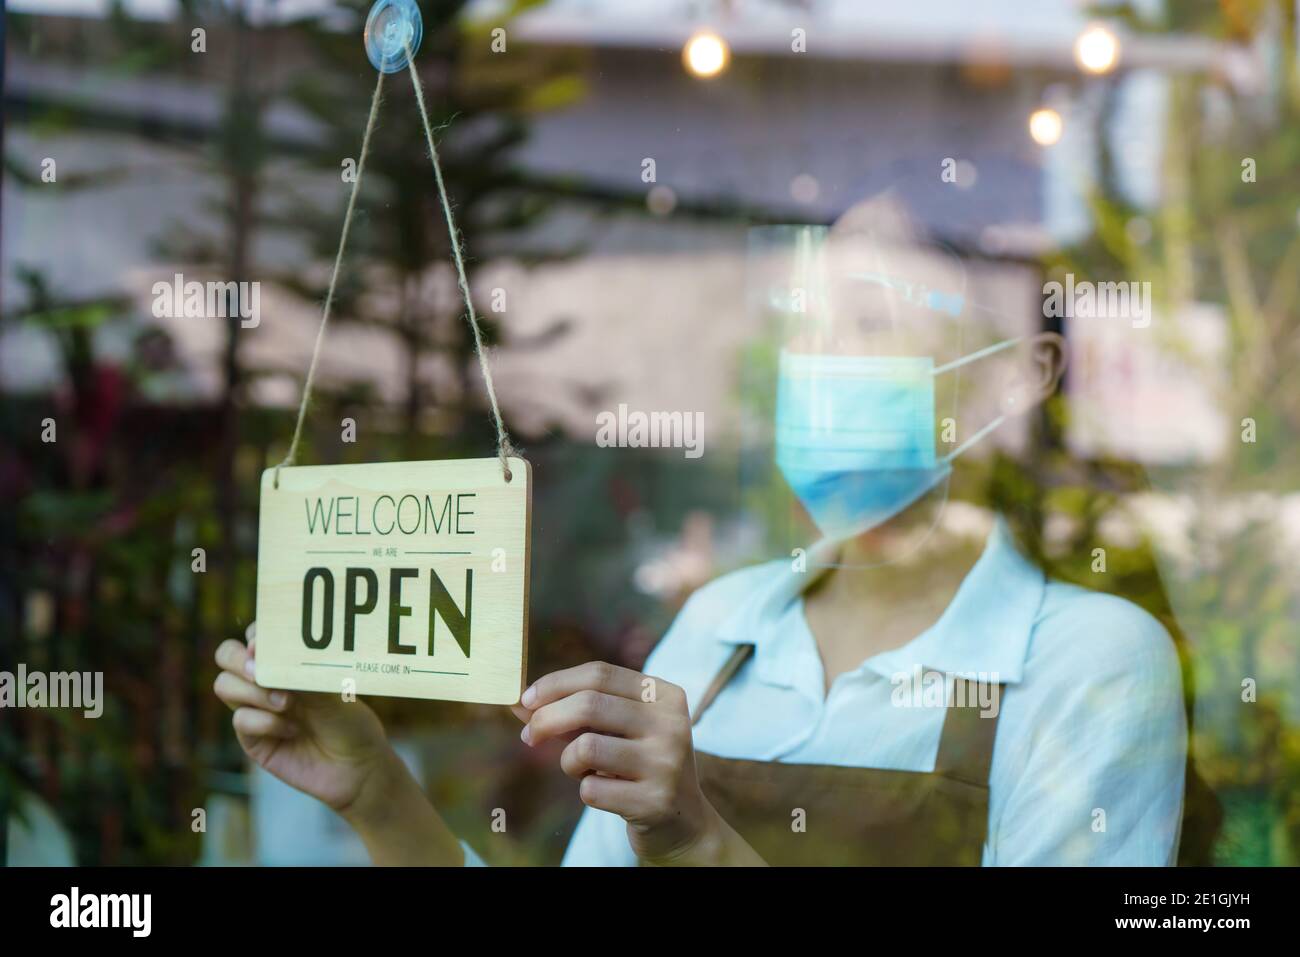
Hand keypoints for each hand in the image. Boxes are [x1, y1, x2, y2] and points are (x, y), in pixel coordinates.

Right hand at [213, 623, 393, 815]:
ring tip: (286, 703)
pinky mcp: (253, 740)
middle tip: (260, 670)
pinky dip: (265, 721)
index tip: (267, 643)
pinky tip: (292, 730)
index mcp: (286, 663)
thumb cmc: (350, 722)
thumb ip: (298, 670)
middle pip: (226, 656)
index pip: (256, 635)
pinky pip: (240, 719)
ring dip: (252, 690)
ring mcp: (256, 710)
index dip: (257, 634)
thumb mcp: (330, 689)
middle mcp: (265, 683)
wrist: (358, 766)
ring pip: (224, 685)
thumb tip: (265, 652)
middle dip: (238, 658)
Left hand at [516, 661, 748, 864]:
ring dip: (568, 761)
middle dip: (546, 719)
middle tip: (530, 737)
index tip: (525, 700)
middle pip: (589, 704)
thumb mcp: (617, 730)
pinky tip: (606, 793)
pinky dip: (586, 791)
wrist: (683, 822)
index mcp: (665, 695)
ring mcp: (666, 763)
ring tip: (581, 770)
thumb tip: (517, 702)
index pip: (600, 673)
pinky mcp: (655, 801)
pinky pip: (592, 789)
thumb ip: (573, 711)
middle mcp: (671, 724)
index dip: (555, 683)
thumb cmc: (638, 765)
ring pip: (585, 747)